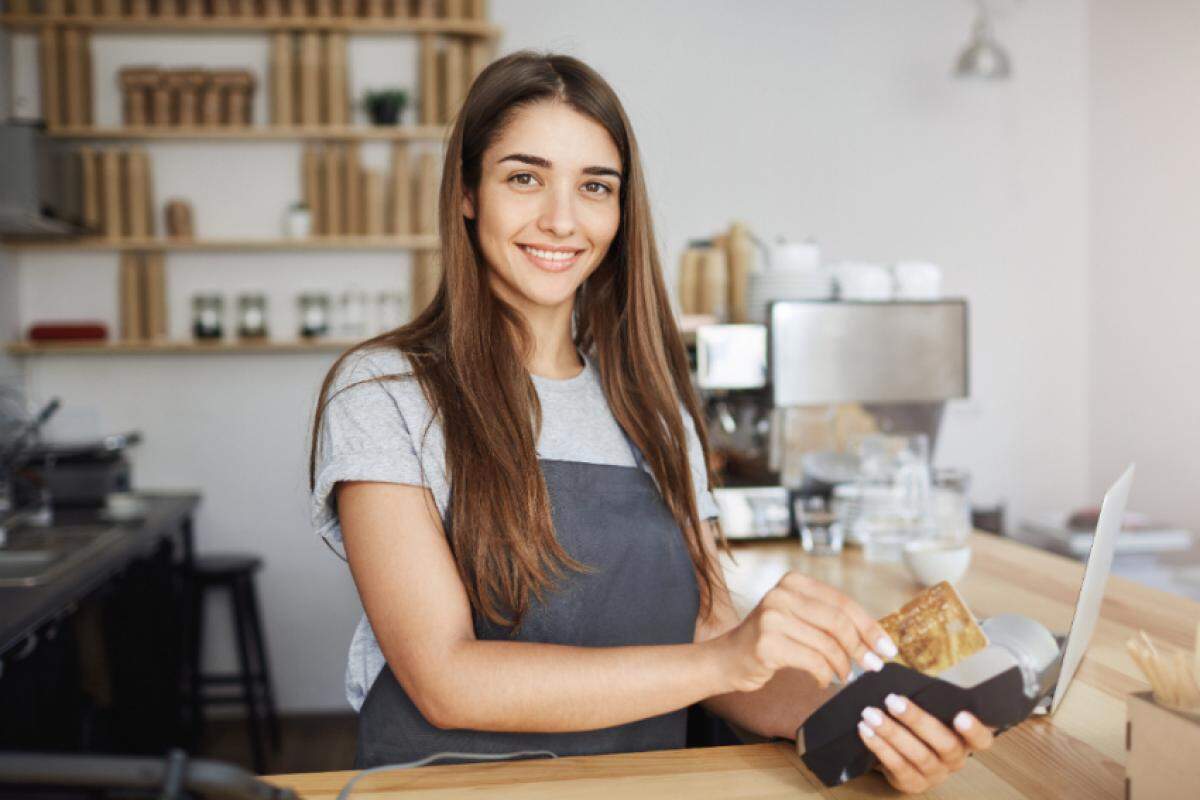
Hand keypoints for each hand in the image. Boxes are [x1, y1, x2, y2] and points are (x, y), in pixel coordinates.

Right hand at [714, 571, 897, 692]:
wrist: (726, 659)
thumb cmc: (769, 641)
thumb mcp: (797, 618)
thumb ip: (828, 619)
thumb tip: (875, 638)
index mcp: (792, 581)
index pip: (842, 602)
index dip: (869, 626)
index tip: (887, 647)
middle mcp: (781, 594)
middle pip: (838, 622)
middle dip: (861, 648)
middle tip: (872, 667)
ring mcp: (771, 617)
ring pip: (828, 645)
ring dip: (842, 666)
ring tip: (843, 676)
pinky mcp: (767, 644)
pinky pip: (814, 662)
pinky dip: (824, 676)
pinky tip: (821, 681)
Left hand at [857, 693, 994, 793]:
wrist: (900, 752)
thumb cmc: (919, 723)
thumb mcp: (930, 710)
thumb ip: (930, 697)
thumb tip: (909, 668)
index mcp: (966, 739)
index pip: (982, 739)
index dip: (974, 729)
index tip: (961, 714)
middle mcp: (955, 759)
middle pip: (944, 744)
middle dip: (917, 721)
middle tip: (893, 700)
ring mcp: (935, 774)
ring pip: (918, 755)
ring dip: (892, 733)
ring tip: (870, 713)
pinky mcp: (912, 783)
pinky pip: (897, 766)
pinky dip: (880, 747)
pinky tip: (865, 730)